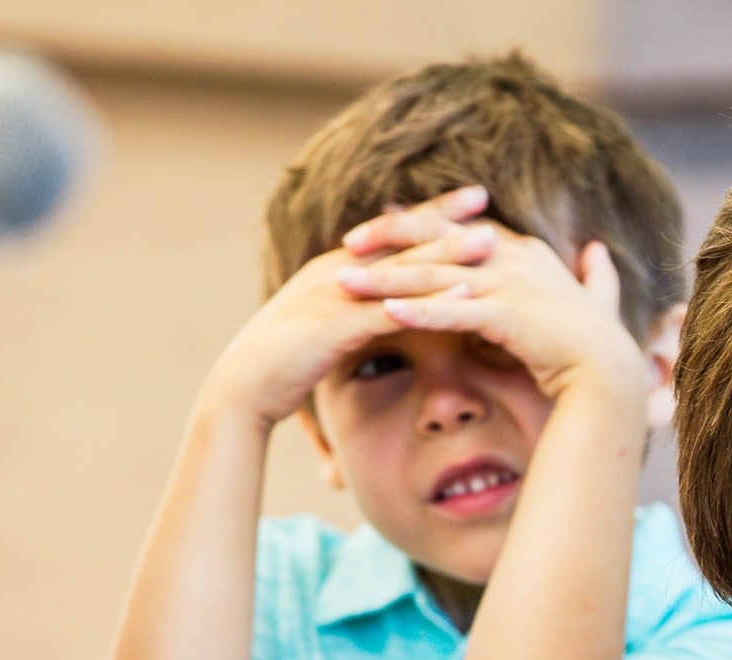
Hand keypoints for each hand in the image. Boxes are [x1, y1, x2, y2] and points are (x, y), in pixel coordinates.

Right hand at [199, 187, 511, 429]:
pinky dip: (430, 302)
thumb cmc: (283, 363)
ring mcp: (337, 296)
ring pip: (402, 270)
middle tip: (484, 200)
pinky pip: (393, 311)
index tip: (463, 200)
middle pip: (400, 239)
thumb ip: (353, 313)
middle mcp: (337, 272)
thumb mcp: (324, 328)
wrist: (242, 388)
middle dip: (443, 220)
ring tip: (489, 241)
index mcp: (335, 269)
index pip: (389, 234)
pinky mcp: (338, 328)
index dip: (425, 214)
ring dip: (447, 254)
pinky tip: (464, 298)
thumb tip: (382, 312)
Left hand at [339, 224, 647, 407]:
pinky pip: (453, 311)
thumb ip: (595, 274)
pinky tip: (383, 312)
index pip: (457, 226)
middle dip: (388, 239)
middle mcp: (512, 258)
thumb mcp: (594, 298)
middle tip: (347, 244)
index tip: (379, 226)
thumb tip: (598, 252)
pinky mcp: (508, 315)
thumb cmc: (597, 342)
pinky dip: (418, 310)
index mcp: (522, 250)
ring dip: (387, 277)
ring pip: (436, 274)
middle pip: (437, 239)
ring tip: (345, 281)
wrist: (609, 372)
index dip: (416, 224)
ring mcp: (510, 284)